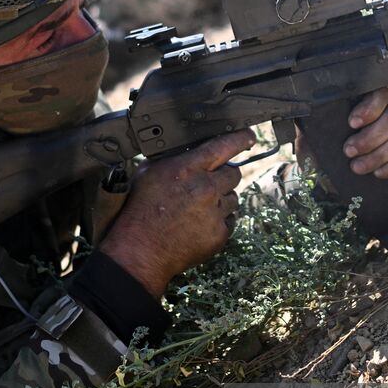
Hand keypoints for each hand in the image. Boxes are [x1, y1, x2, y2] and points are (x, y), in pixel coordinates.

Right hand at [98, 131, 254, 295]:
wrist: (140, 250)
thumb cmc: (139, 211)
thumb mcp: (148, 172)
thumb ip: (173, 158)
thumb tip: (190, 149)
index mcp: (187, 169)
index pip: (224, 146)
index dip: (240, 139)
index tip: (248, 137)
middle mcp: (205, 188)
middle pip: (233, 174)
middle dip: (223, 177)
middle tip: (206, 186)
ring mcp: (215, 212)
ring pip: (232, 198)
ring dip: (220, 200)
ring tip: (197, 209)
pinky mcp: (219, 234)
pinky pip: (229, 220)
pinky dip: (218, 221)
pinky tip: (198, 225)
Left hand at [293, 88, 387, 178]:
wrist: (323, 177)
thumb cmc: (318, 151)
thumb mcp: (310, 133)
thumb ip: (312, 118)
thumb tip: (308, 107)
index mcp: (363, 104)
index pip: (379, 93)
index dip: (370, 107)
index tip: (352, 123)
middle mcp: (384, 115)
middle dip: (371, 137)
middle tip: (349, 152)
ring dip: (380, 154)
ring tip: (358, 168)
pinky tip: (378, 173)